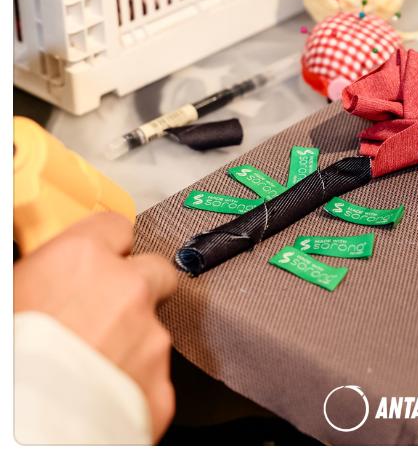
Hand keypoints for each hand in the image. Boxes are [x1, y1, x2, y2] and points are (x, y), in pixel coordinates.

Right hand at [14, 212, 176, 441]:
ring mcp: (150, 339)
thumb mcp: (13, 290)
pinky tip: (104, 394)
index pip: (115, 226)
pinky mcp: (161, 388)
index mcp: (82, 258)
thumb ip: (43, 268)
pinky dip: (136, 385)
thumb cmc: (11, 360)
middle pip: (155, 271)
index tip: (98, 260)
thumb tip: (38, 260)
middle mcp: (127, 289)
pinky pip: (155, 378)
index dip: (106, 246)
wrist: (24, 434)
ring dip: (133, 341)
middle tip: (105, 312)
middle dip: (137, 287)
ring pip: (155, 329)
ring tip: (94, 365)